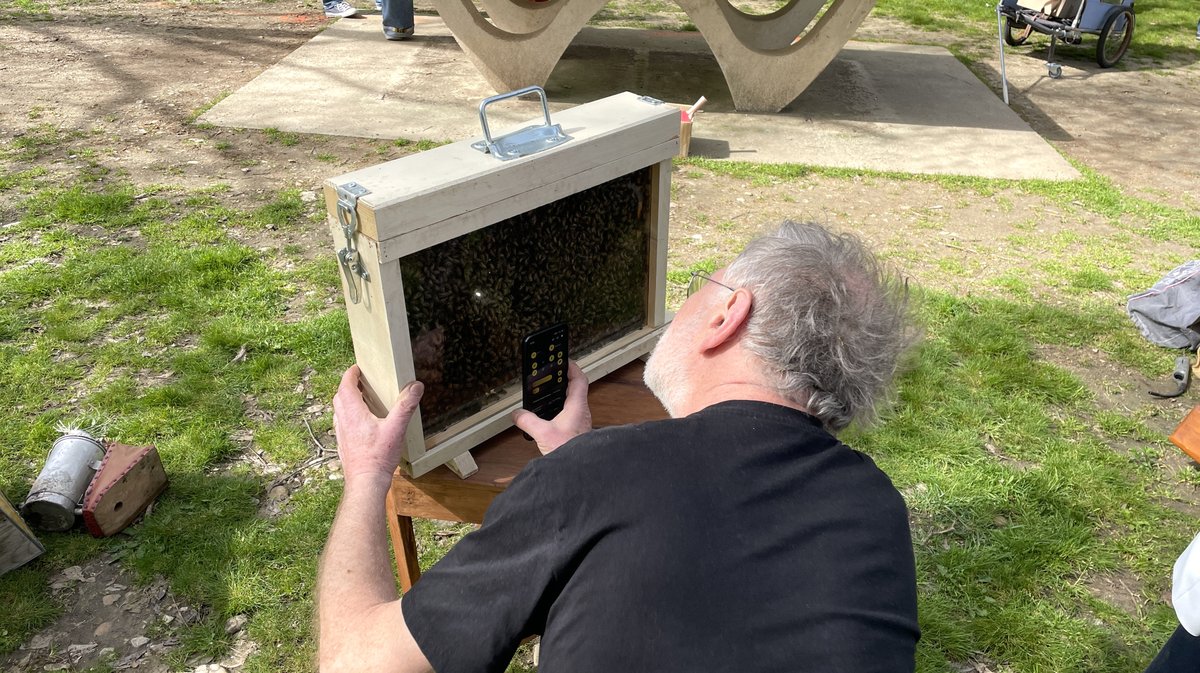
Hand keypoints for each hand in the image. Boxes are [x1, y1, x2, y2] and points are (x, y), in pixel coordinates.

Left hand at [332, 364, 422, 480]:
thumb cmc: (378, 457)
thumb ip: (405, 405)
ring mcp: (341, 433)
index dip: (351, 374)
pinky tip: (361, 422)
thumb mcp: (396, 428)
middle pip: (340, 396)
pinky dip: (349, 415)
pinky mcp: (343, 444)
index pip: (346, 385)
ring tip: (361, 398)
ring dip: (347, 400)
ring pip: (339, 410)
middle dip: (349, 385)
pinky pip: (342, 422)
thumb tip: (415, 387)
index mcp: (353, 412)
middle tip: (360, 380)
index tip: (357, 368)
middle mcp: (343, 420)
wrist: (365, 482)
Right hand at [512, 361, 591, 454]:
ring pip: (573, 403)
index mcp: (577, 406)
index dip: (572, 367)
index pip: (579, 379)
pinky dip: (560, 411)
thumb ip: (527, 421)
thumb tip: (517, 414)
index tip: (565, 361)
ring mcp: (580, 423)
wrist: (578, 470)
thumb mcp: (542, 433)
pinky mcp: (576, 432)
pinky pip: (569, 415)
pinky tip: (550, 417)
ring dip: (563, 396)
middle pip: (575, 389)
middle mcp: (582, 412)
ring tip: (550, 394)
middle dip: (564, 381)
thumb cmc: (569, 451)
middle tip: (555, 375)